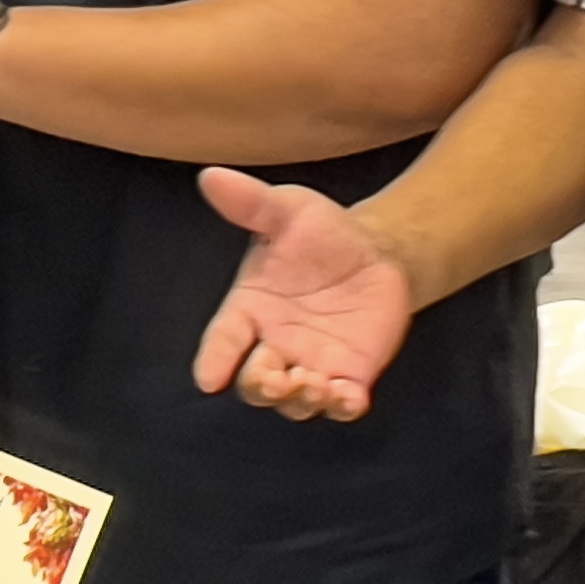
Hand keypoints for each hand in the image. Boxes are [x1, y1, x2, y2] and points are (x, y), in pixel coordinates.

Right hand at [192, 169, 415, 420]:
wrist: (377, 251)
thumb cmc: (322, 233)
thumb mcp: (288, 211)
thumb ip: (252, 202)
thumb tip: (212, 177)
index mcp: (250, 310)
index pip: (223, 341)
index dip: (214, 360)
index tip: (208, 378)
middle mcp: (275, 345)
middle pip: (255, 383)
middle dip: (260, 386)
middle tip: (273, 379)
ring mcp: (311, 365)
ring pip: (295, 401)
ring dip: (300, 399)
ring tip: (313, 383)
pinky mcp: (349, 375)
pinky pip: (341, 403)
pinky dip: (341, 406)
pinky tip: (348, 397)